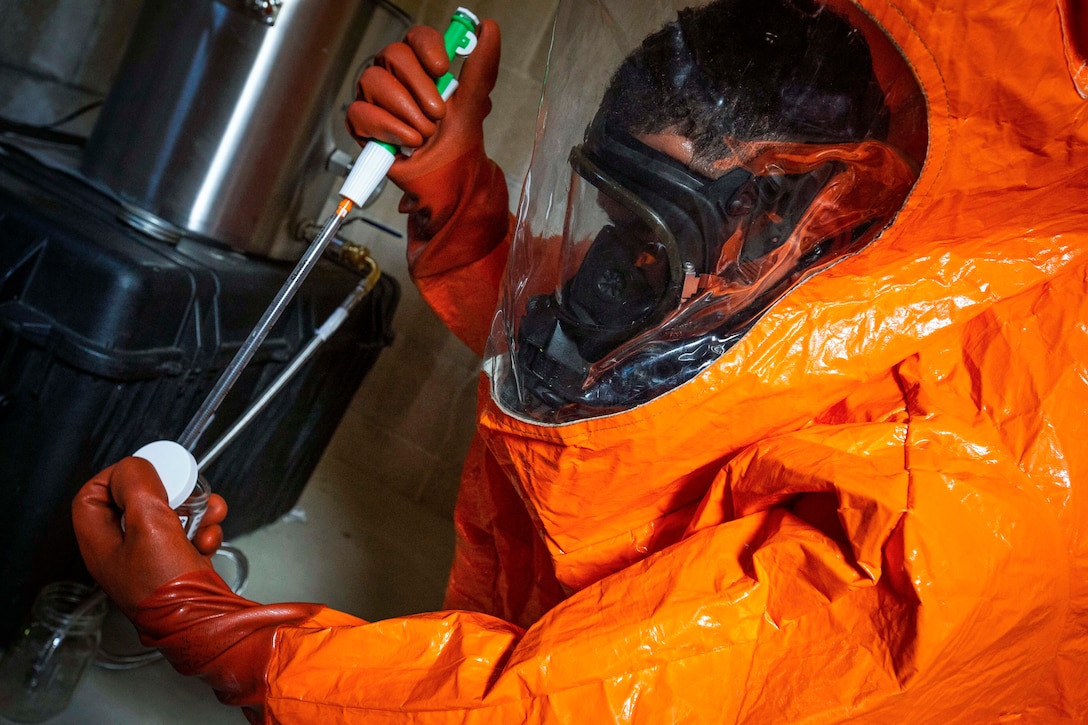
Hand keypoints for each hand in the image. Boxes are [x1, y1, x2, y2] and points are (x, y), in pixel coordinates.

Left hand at [71, 456, 215, 616]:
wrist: (203, 623)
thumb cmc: (168, 588)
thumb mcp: (149, 524)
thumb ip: (138, 486)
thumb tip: (134, 467)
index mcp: (100, 544)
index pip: (92, 496)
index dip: (116, 477)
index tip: (144, 470)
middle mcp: (122, 552)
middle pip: (136, 503)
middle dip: (168, 492)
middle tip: (184, 489)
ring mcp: (150, 560)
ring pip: (169, 517)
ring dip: (195, 510)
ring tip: (209, 515)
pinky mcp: (177, 567)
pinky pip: (188, 536)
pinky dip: (204, 532)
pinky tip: (209, 541)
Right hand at [345, 19, 500, 186]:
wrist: (447, 182)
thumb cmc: (457, 145)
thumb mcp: (473, 104)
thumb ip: (481, 67)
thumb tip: (489, 29)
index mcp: (422, 67)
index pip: (416, 37)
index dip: (427, 48)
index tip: (442, 69)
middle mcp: (396, 77)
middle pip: (392, 54)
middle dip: (419, 88)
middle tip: (438, 113)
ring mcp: (376, 98)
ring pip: (372, 81)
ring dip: (405, 112)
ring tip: (423, 134)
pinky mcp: (362, 123)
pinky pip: (360, 112)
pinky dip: (387, 129)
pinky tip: (406, 142)